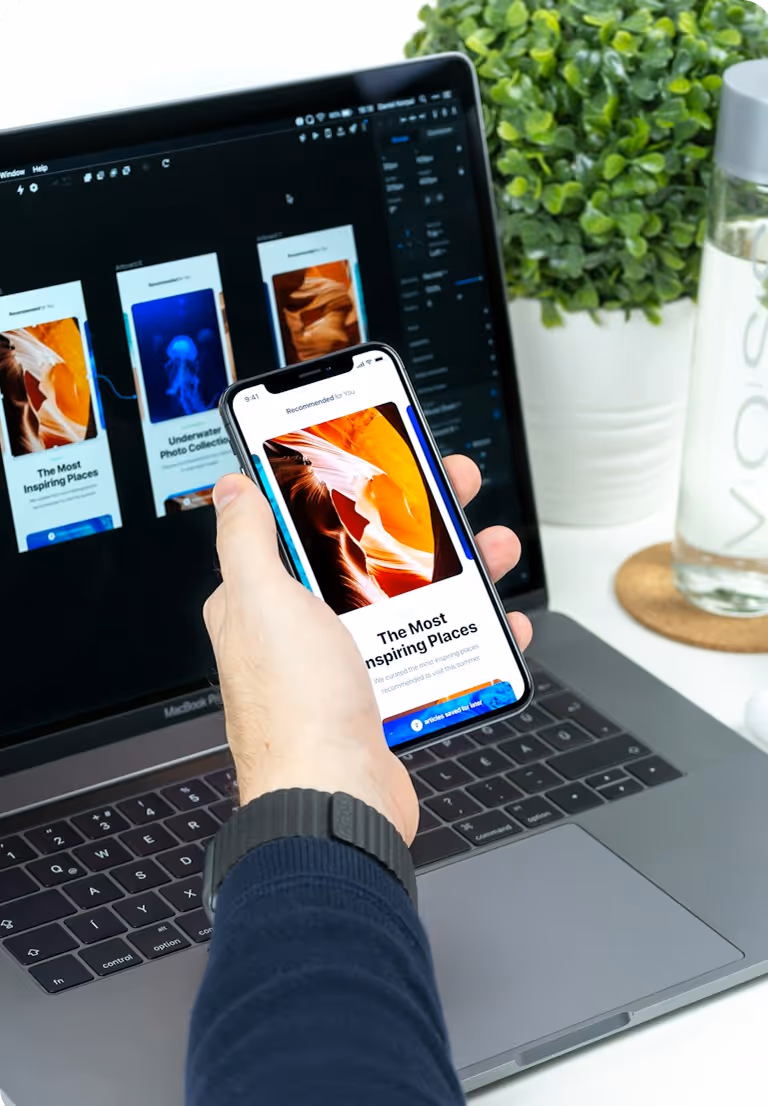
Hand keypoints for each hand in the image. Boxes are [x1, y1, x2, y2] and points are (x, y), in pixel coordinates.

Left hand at [203, 455, 531, 846]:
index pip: (304, 525)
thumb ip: (245, 539)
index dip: (345, 489)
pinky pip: (428, 654)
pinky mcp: (381, 698)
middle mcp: (302, 632)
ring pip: (405, 602)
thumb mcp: (262, 601)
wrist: (336, 801)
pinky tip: (496, 624)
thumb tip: (231, 489)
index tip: (385, 464)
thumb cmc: (296, 710)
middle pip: (366, 558)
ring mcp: (344, 666)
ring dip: (453, 573)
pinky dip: (465, 635)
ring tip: (492, 551)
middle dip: (417, 524)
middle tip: (456, 493)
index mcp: (266, 601)